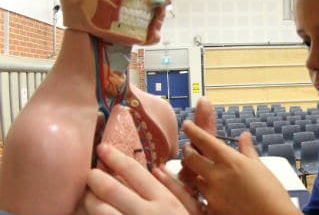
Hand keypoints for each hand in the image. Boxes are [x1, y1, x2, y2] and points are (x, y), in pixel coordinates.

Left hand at [84, 143, 201, 214]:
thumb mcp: (192, 212)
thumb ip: (177, 190)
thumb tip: (158, 170)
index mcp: (165, 202)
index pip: (135, 172)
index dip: (116, 157)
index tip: (102, 148)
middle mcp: (147, 214)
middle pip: (111, 189)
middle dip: (95, 178)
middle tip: (89, 173)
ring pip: (100, 211)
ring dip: (89, 201)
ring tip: (88, 197)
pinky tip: (93, 214)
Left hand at [181, 121, 301, 214]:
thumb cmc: (271, 193)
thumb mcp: (259, 167)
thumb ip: (247, 150)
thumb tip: (244, 136)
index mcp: (230, 160)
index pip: (204, 140)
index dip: (192, 130)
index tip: (187, 125)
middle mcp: (217, 175)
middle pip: (190, 158)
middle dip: (188, 152)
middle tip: (189, 148)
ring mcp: (212, 194)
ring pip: (194, 179)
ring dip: (197, 174)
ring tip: (206, 173)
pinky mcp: (211, 210)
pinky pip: (199, 198)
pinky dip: (202, 193)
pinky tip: (210, 192)